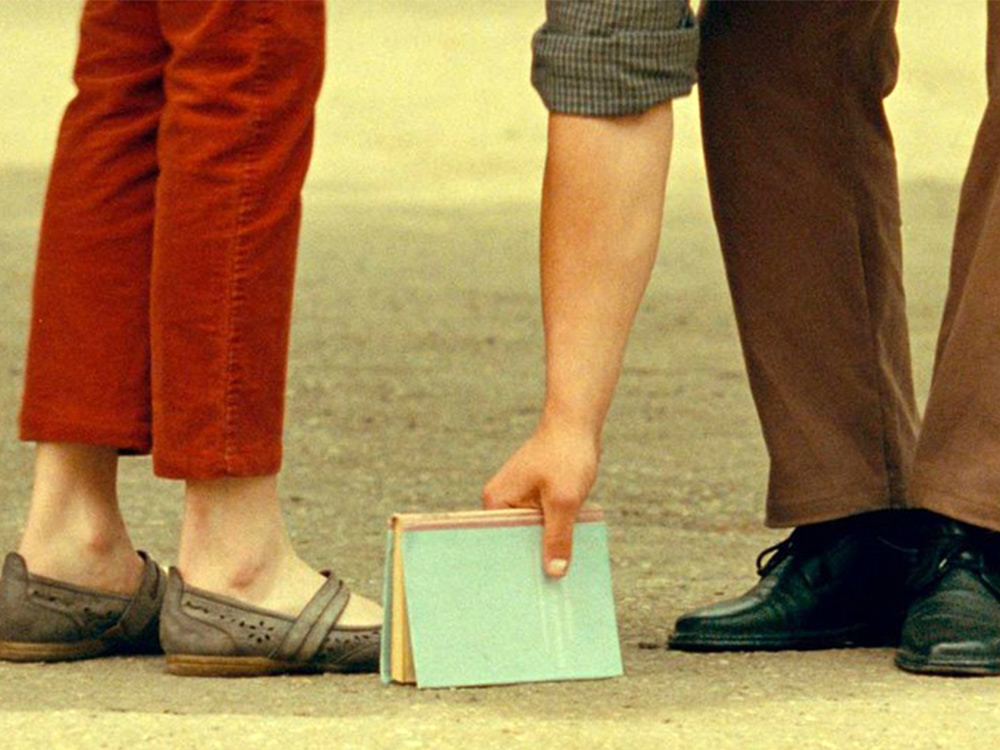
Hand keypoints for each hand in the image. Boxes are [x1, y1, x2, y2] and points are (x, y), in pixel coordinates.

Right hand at [482, 423, 599, 578]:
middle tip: (546, 593)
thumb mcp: (564, 500)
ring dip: (547, 547)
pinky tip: (568, 553)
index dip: (514, 567)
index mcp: (497, 502)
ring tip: (558, 578)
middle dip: (531, 560)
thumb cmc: (566, 455)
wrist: (578, 425)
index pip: (500, 544)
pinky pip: (543, 524)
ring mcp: (520, 500)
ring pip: (532, 534)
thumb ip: (558, 537)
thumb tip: (555, 573)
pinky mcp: (537, 498)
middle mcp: (503, 502)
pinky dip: (555, 534)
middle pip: (515, 542)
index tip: (526, 593)